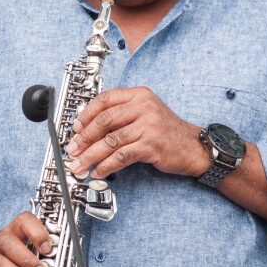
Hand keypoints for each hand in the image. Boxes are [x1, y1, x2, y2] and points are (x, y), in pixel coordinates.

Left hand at [65, 86, 208, 178]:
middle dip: (84, 137)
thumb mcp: (145, 113)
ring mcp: (148, 126)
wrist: (194, 147)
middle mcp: (143, 107)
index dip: (86, 114)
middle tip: (72, 149)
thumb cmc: (167, 131)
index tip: (75, 128)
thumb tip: (89, 129)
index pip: (105, 100)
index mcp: (139, 95)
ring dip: (91, 155)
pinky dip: (106, 165)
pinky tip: (98, 171)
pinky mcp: (151, 145)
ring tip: (80, 164)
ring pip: (111, 141)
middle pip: (104, 120)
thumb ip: (122, 115)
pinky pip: (122, 156)